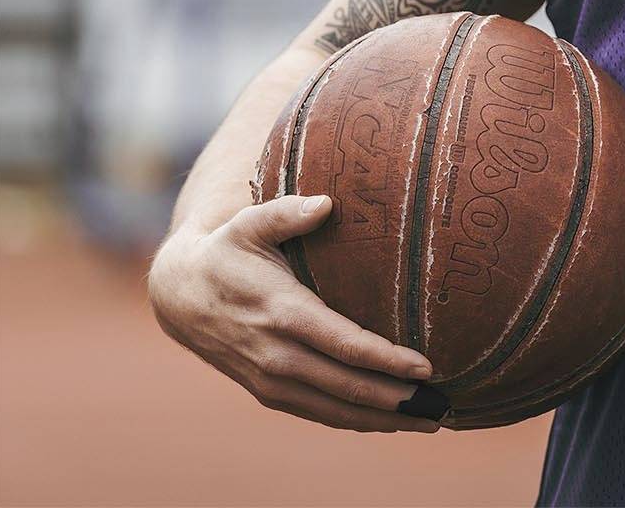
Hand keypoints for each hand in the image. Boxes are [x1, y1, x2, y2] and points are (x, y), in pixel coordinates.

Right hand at [148, 194, 441, 431]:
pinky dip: (357, 421)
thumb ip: (286, 212)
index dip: (387, 359)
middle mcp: (277, 355)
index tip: (427, 366)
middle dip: (399, 399)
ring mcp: (271, 380)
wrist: (179, 295)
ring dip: (384, 419)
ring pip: (337, 409)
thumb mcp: (249, 224)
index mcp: (282, 312)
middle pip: (348, 386)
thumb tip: (325, 204)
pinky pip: (320, 413)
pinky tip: (390, 421)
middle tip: (444, 403)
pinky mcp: (269, 393)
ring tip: (431, 420)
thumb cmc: (227, 251)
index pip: (345, 344)